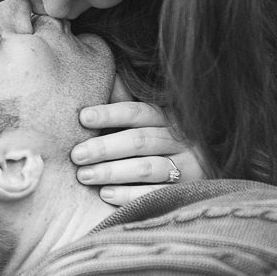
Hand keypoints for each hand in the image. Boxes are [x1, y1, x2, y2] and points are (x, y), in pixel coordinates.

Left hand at [71, 77, 205, 205]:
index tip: (82, 117)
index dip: (110, 114)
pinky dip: (129, 194)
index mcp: (168, 118)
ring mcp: (187, 167)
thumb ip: (125, 102)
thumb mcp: (148, 121)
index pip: (138, 112)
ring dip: (112, 171)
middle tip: (76, 155)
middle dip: (104, 147)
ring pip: (147, 167)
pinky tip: (105, 194)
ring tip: (84, 175)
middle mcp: (181, 140)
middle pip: (140, 140)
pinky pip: (155, 195)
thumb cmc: (158, 142)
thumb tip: (99, 80)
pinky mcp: (187, 192)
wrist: (201, 175)